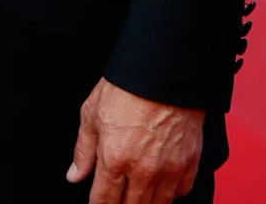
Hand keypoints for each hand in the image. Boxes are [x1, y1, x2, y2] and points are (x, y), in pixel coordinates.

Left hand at [68, 77, 204, 203]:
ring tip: (134, 198)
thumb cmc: (125, 90)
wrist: (164, 74)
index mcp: (115, 159)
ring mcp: (170, 170)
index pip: (104, 200)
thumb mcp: (91, 116)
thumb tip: (74, 176)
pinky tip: (159, 188)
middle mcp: (144, 171)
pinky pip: (180, 192)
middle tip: (114, 201)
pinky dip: (169, 195)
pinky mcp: (190, 164)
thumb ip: (83, 152)